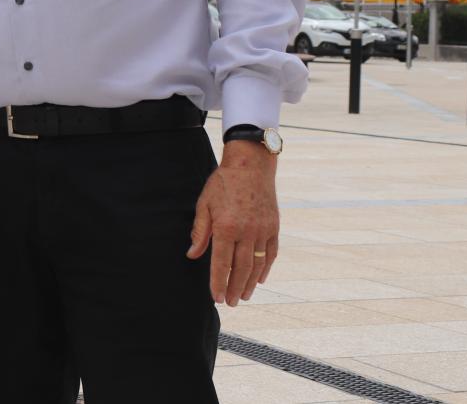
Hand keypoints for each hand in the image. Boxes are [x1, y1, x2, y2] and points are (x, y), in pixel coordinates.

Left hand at [186, 142, 278, 305]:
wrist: (250, 165)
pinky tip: (261, 279)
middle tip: (231, 303)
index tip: (216, 298)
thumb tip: (192, 255)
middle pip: (241, 269)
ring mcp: (263, 230)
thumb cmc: (223, 183)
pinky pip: (271, 253)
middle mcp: (246, 232)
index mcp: (226, 227)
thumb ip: (199, 232)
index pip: (221, 263)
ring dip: (251, 283)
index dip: (218, 283)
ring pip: (257, 265)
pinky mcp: (274, 227)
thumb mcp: (204, 204)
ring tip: (245, 296)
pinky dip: (266, 268)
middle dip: (235, 288)